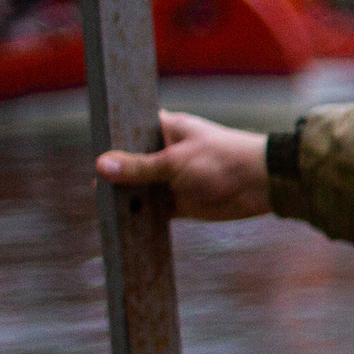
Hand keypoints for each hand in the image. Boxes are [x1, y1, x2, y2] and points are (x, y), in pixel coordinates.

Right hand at [94, 109, 271, 220]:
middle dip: (114, 175)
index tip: (90, 153)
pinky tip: (122, 224)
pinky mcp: (180, 202)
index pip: (127, 130)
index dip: (109, 141)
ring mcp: (171, 178)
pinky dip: (142, 216)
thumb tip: (100, 166)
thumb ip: (139, 166)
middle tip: (93, 189)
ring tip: (102, 209)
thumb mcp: (175, 162)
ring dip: (127, 198)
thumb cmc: (222, 160)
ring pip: (140, 188)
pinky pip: (154, 210)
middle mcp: (164, 152)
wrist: (262, 184)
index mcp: (164, 128)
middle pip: (129, 163)